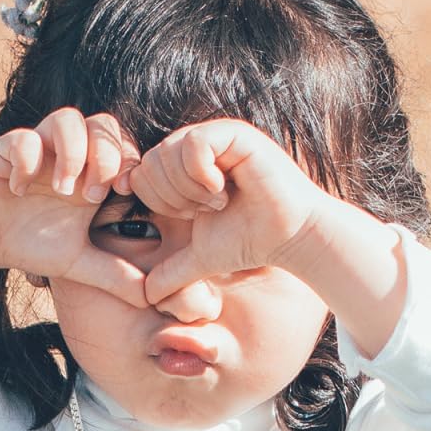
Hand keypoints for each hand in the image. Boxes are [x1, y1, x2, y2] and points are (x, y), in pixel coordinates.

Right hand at [0, 108, 148, 307]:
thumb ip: (114, 275)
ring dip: (72, 153)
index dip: (131, 162)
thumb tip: (151, 298)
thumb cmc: (29, 244)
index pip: (125, 147)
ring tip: (62, 189)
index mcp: (91, 176)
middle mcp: (68, 156)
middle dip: (105, 157)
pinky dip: (26, 161)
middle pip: (103, 125)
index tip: (123, 193)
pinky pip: (23, 138)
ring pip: (68, 119)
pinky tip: (19, 189)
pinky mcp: (5, 149)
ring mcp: (38, 148)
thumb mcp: (78, 265)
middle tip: (92, 196)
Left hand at [124, 118, 334, 307]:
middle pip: (150, 163)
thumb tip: (148, 296)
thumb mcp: (200, 258)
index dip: (158, 203)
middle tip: (205, 209)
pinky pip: (194, 144)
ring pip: (169, 152)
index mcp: (185, 167)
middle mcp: (198, 146)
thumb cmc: (250, 242)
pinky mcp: (234, 134)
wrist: (289, 237)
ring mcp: (216, 136)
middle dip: (172, 198)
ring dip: (189, 189)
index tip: (191, 216)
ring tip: (218, 201)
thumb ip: (171, 271)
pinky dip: (202, 174)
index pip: (141, 174)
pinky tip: (224, 190)